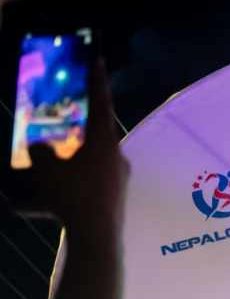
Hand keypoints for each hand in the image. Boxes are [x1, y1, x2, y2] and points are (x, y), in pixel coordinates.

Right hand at [0, 57, 126, 238]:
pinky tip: (48, 197)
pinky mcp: (115, 200)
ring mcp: (119, 181)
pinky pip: (89, 185)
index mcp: (104, 143)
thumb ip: (40, 151)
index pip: (100, 104)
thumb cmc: (71, 196)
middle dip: (72, 134)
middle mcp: (117, 159)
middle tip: (59, 130)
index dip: (96, 81)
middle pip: (93, 137)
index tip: (98, 60)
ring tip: (42, 173)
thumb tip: (41, 147)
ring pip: (88, 164)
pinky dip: (69, 186)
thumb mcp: (45, 168)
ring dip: (66, 165)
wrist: (95, 238)